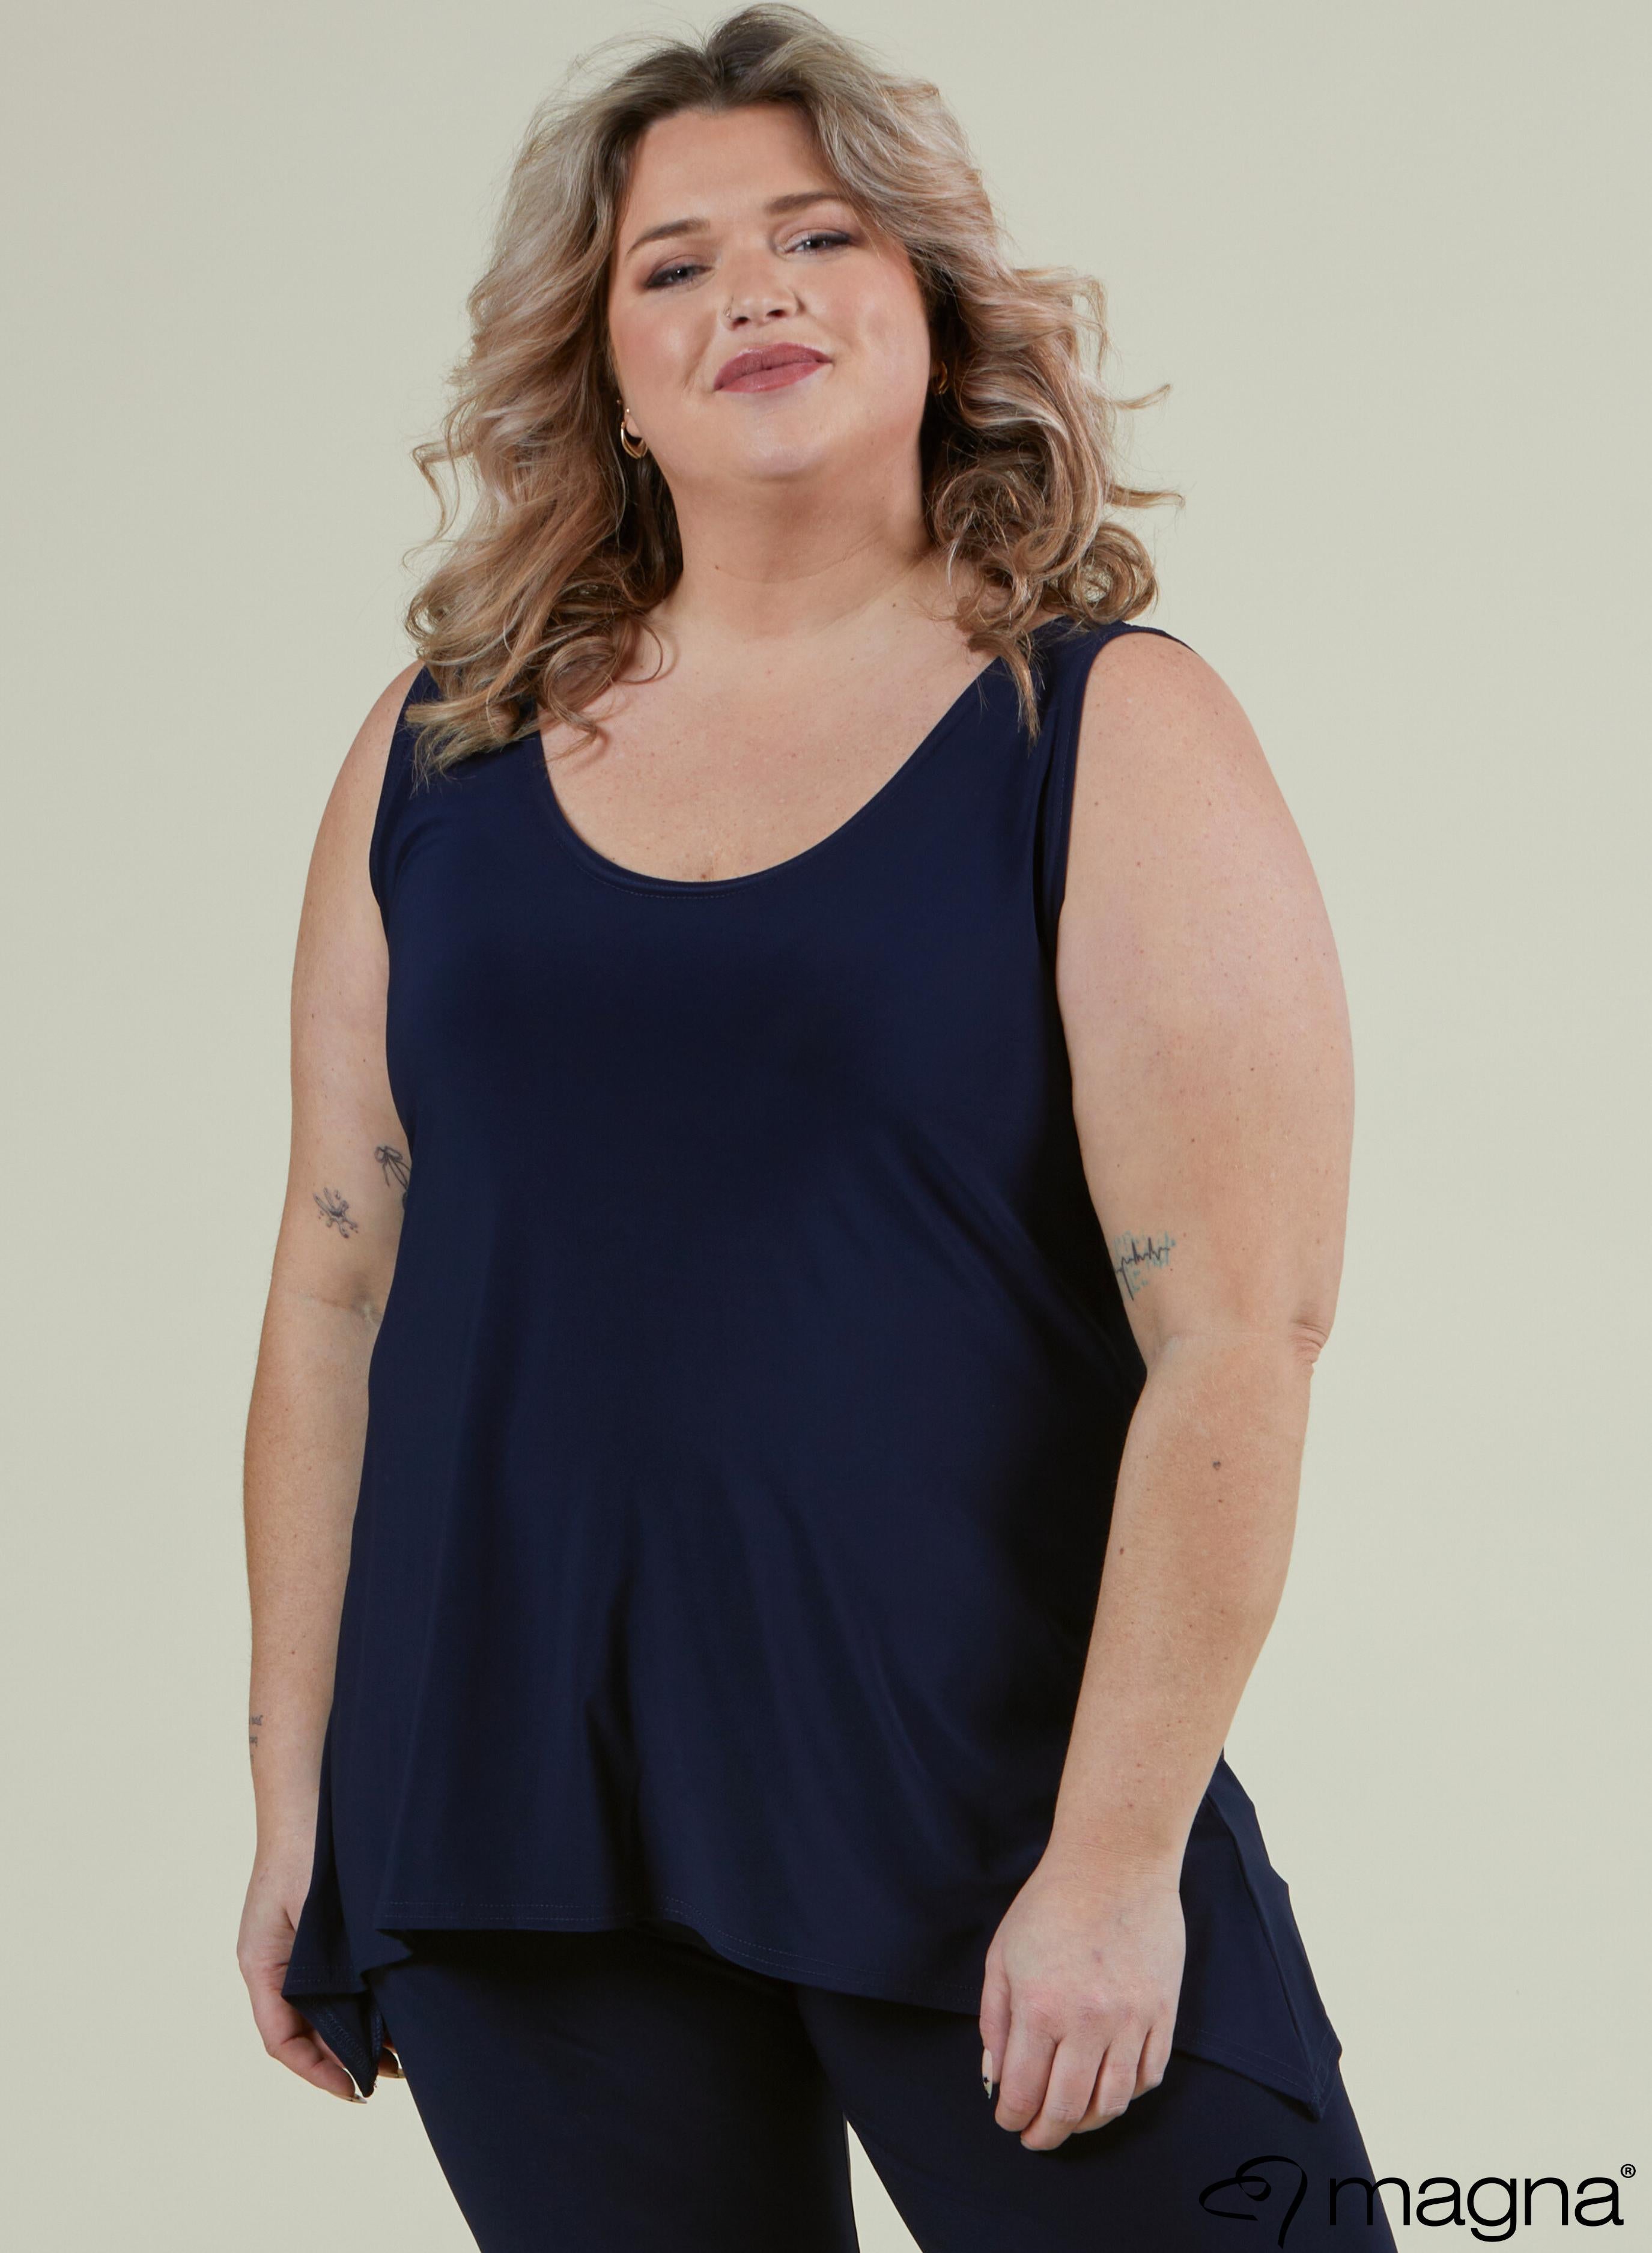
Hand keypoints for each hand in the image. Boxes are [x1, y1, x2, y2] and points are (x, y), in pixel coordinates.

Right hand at [238, 1837, 403, 2100]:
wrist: (311, 1790)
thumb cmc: (311, 1848)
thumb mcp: (316, 1915)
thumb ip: (331, 1964)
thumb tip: (367, 2018)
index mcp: (261, 1964)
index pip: (282, 2040)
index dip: (318, 2072)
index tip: (357, 2090)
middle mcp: (275, 1962)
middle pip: (306, 2030)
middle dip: (347, 2058)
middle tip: (395, 2072)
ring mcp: (296, 1947)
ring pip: (324, 2007)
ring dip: (360, 2031)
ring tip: (404, 2050)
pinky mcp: (319, 1932)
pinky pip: (336, 1980)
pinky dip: (363, 2000)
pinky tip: (397, 2005)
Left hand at [978, 1842, 1183, 2149]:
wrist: (1115, 1862)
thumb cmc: (1051, 1903)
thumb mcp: (1003, 1955)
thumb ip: (995, 2021)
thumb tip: (996, 2078)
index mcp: (1041, 2007)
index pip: (1024, 2091)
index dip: (1012, 2117)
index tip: (1007, 2121)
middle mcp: (1088, 2022)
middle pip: (1067, 2108)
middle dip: (1046, 2133)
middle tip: (1035, 2138)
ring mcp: (1132, 2020)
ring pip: (1112, 2101)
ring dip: (1087, 2122)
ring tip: (1070, 2120)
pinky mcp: (1163, 2012)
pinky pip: (1149, 2075)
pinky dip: (1127, 2094)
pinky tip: (1108, 2090)